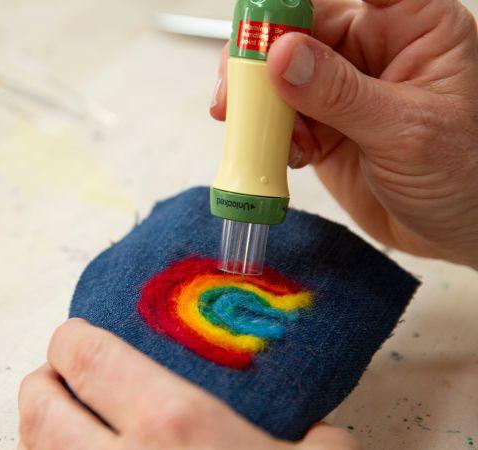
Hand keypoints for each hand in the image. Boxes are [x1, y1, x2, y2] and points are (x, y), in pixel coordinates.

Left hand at [18, 318, 360, 449]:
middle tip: (56, 381)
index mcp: (175, 427)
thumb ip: (317, 440)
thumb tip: (316, 435)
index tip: (73, 338)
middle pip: (40, 406)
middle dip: (40, 384)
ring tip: (59, 428)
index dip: (71, 340)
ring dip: (37, 436)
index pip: (90, 358)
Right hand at [211, 0, 477, 267]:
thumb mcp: (405, 132)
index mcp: (414, 25)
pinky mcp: (323, 121)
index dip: (303, 1)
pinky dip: (269, 134)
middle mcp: (375, 47)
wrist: (459, 234)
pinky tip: (289, 154)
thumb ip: (340, 94)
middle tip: (239, 89)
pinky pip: (279, 114)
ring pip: (279, 71)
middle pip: (300, 26)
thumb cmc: (468, 178)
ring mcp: (344, 86)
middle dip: (262, 56)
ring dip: (261, 103)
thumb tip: (281, 56)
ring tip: (268, 136)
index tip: (271, 24)